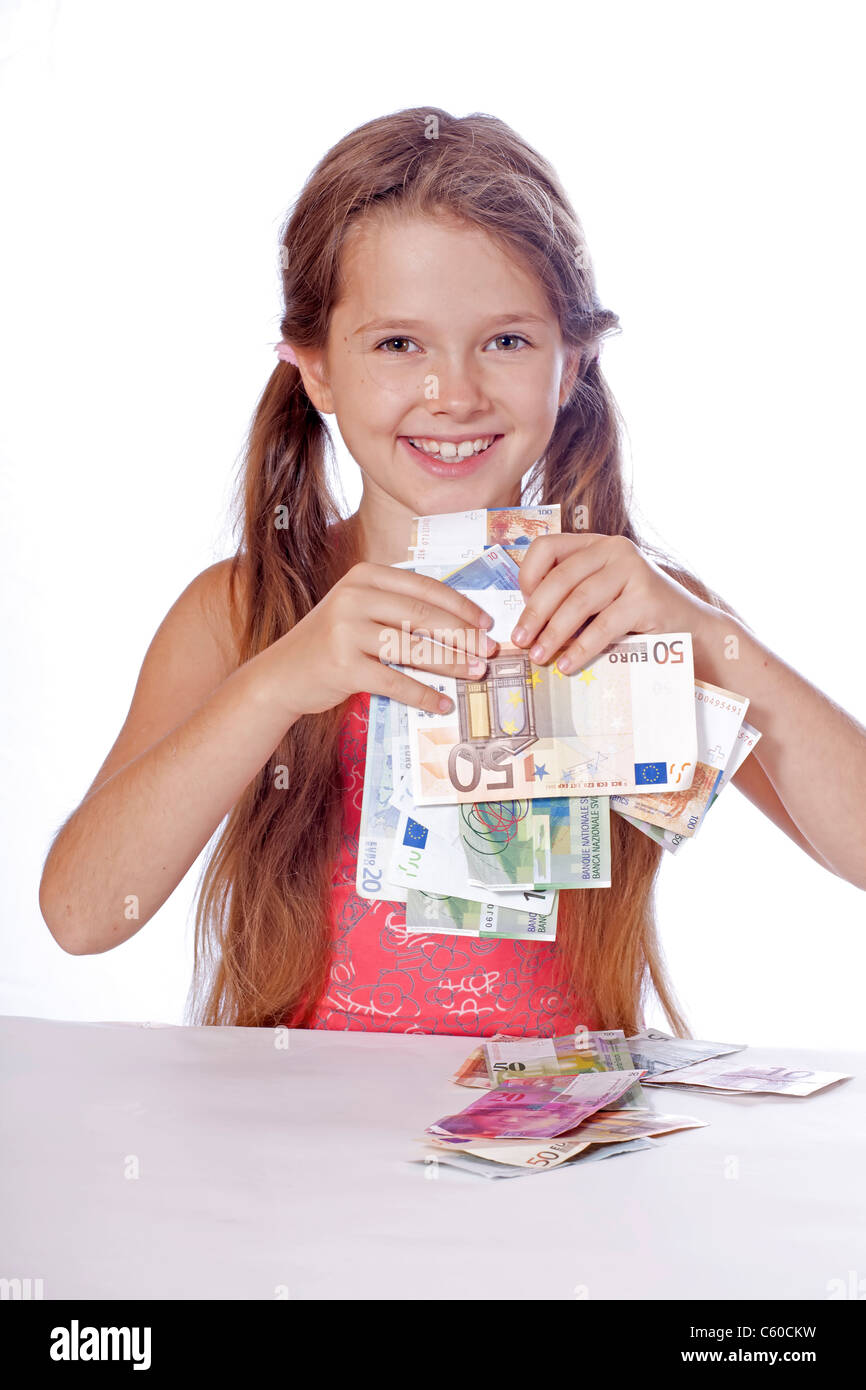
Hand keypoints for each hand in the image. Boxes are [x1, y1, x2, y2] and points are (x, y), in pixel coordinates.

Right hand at [266, 561, 498, 716]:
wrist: (281, 676)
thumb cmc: (331, 643)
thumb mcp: (359, 610)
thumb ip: (398, 607)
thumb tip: (458, 622)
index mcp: (364, 575)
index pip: (424, 587)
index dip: (460, 606)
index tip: (486, 623)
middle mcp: (354, 597)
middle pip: (423, 616)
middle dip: (462, 635)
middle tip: (489, 651)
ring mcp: (346, 632)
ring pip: (414, 649)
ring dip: (451, 664)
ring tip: (476, 674)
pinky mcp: (344, 667)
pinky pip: (395, 682)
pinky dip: (423, 695)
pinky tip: (443, 703)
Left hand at [509, 533, 710, 671]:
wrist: (690, 627)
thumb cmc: (636, 615)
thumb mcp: (600, 596)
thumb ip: (570, 596)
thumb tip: (527, 623)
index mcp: (595, 545)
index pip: (546, 548)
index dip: (527, 577)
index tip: (521, 610)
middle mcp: (614, 549)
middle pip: (560, 578)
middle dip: (535, 613)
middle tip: (521, 641)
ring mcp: (632, 570)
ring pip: (579, 602)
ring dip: (554, 633)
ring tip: (539, 656)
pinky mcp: (646, 597)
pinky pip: (603, 625)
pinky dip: (581, 648)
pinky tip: (567, 664)